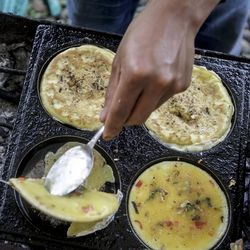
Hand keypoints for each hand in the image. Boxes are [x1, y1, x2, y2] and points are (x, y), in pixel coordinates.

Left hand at [101, 0, 219, 139]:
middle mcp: (157, 83)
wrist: (174, 18)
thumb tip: (105, 117)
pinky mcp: (183, 86)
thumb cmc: (141, 34)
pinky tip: (155, 79)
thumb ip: (112, 92)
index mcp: (136, 73)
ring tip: (141, 84)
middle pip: (137, 118)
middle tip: (120, 110)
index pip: (121, 111)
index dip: (112, 125)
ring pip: (150, 111)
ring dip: (140, 106)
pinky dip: (153, 97)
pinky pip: (162, 101)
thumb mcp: (119, 60)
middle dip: (125, 119)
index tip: (107, 134)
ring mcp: (173, 86)